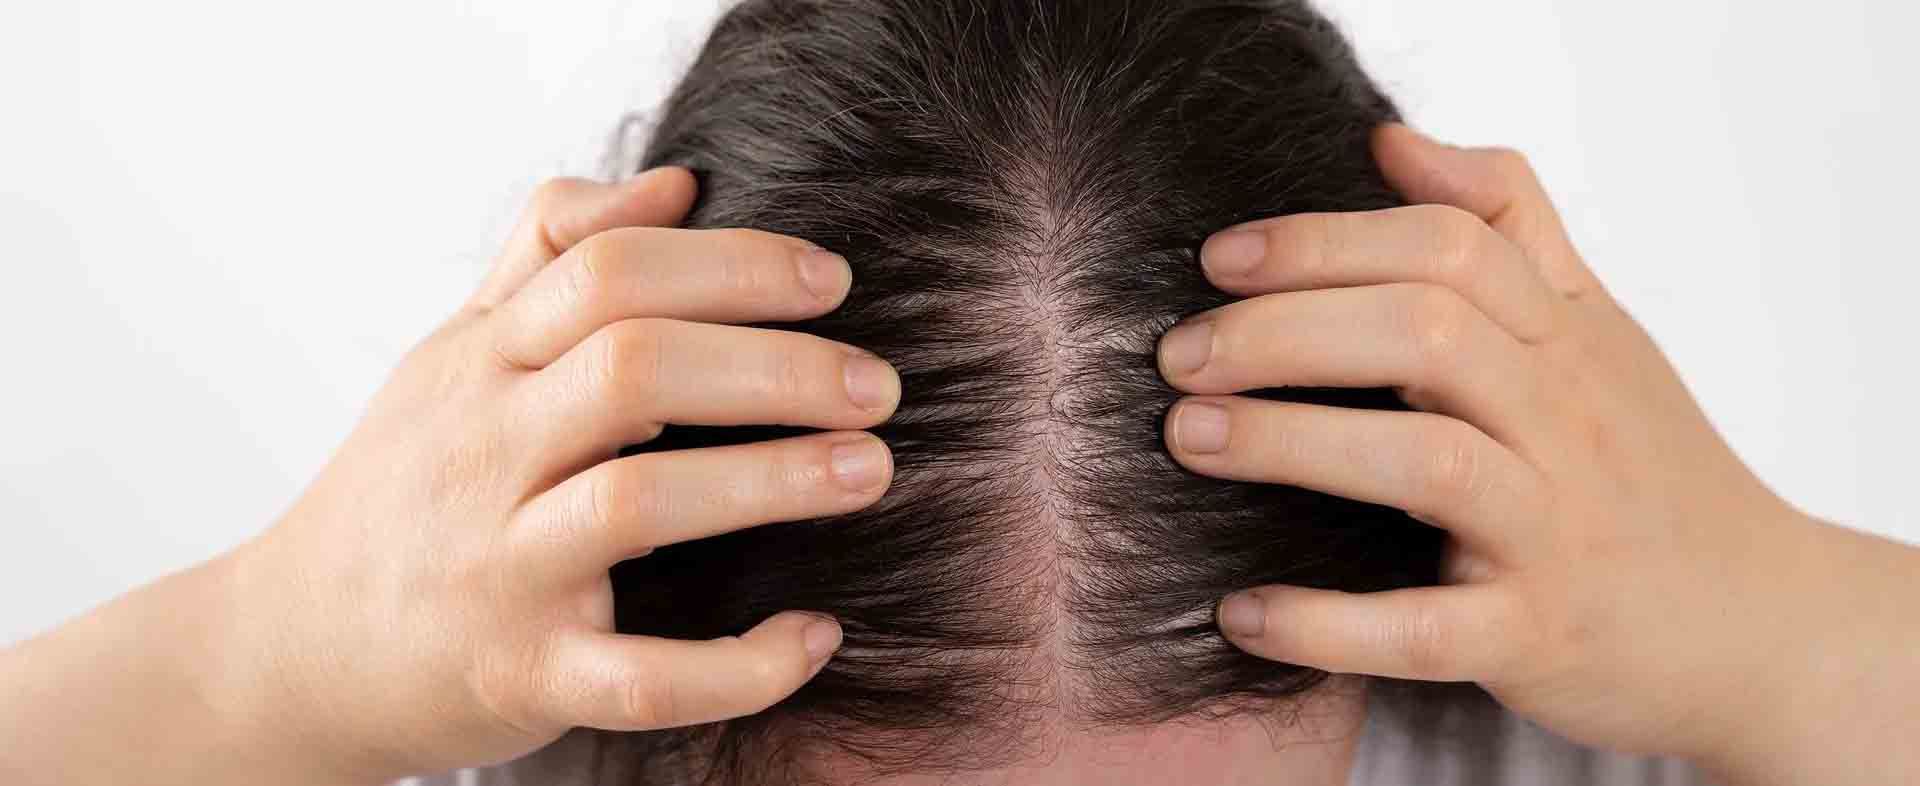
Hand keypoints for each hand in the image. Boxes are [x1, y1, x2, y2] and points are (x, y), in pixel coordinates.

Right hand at [0, 169, 900, 785]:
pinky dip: (738, 666)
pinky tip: (814, 636)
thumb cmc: (407, 486)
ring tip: (870, 469)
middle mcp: (486, 450)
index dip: (729, 264)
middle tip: (878, 383)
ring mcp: (501, 565)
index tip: (829, 279)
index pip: (607, 273)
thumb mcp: (457, 349)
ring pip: (635, 506)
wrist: (293, 646)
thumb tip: (675, 183)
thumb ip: (552, 256)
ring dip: (770, 482)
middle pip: (632, 369)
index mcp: (481, 361)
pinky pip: (640, 678)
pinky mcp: (523, 671)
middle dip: (773, 367)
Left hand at [1158, 125, 1918, 784]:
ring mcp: (1554, 529)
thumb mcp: (1596, 329)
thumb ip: (1507, 224)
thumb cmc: (1648, 468)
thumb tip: (1392, 138)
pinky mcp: (1537, 635)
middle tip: (1180, 354)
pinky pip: (1424, 629)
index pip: (1449, 246)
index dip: (1328, 240)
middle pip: (1426, 332)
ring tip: (1190, 437)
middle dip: (1285, 332)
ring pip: (1427, 463)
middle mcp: (1564, 419)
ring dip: (1291, 444)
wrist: (1764, 625)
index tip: (1222, 258)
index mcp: (1564, 339)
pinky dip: (1328, 624)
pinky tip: (1244, 613)